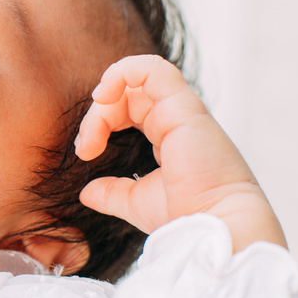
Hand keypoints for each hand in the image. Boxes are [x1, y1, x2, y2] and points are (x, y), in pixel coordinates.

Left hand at [74, 55, 285, 252]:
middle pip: (125, 94)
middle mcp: (175, 118)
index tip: (85, 153)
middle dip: (95, 116)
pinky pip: (152, 69)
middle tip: (85, 149)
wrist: (212, 228)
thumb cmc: (183, 216)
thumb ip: (112, 191)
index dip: (99, 122)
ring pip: (132, 81)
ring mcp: (180, 110)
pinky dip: (120, 72)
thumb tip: (86, 192)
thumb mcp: (136, 200)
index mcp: (168, 135)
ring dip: (103, 103)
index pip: (127, 107)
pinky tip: (102, 98)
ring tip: (92, 135)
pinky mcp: (182, 107)